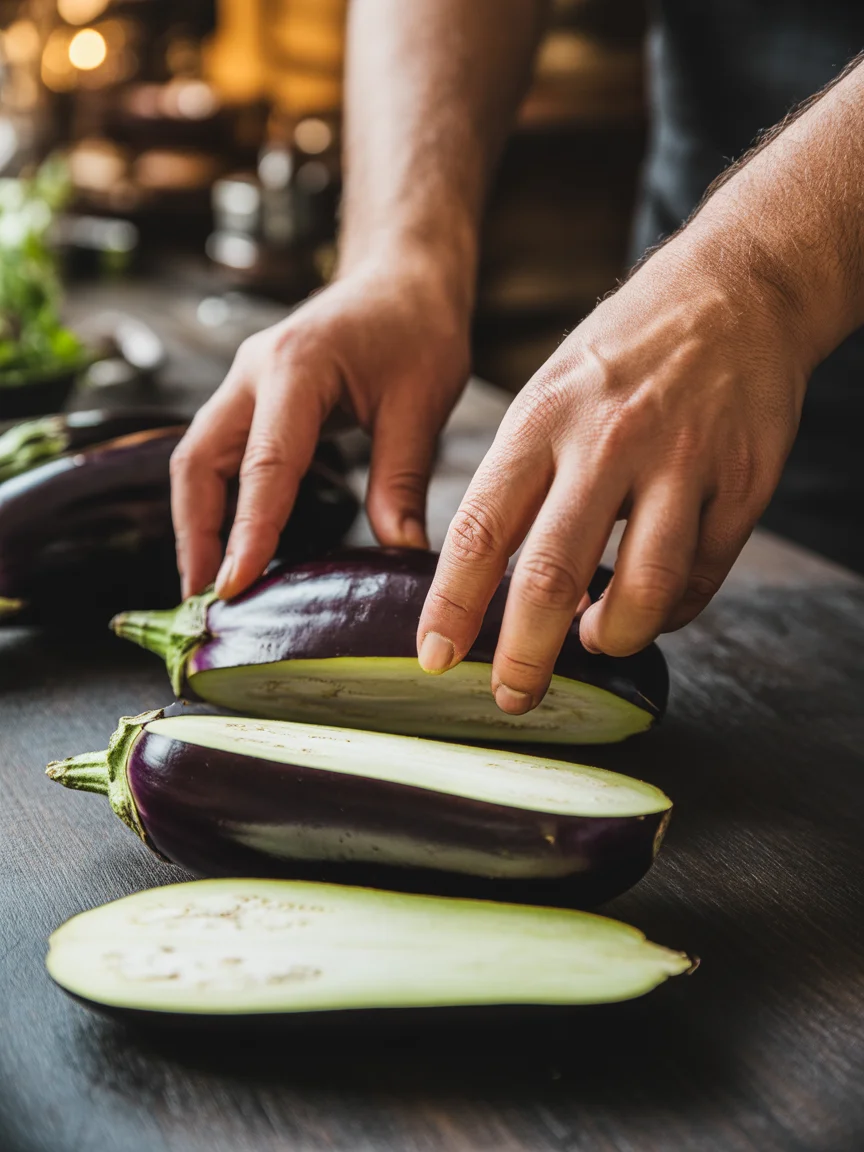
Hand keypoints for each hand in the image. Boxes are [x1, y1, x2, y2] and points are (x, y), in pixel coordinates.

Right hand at [171, 253, 470, 598]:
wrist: (401, 277)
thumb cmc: (416, 328)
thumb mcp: (422, 402)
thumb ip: (402, 479)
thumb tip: (400, 555)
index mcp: (297, 366)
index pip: (265, 463)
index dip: (248, 530)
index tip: (234, 585)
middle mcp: (254, 372)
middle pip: (197, 459)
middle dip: (194, 532)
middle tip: (205, 598)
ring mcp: (244, 383)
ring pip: (196, 458)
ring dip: (196, 521)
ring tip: (208, 584)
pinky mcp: (250, 399)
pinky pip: (218, 455)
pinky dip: (216, 501)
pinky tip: (230, 544)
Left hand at [417, 235, 810, 712]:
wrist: (735, 288)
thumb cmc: (623, 353)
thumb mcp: (546, 393)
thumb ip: (521, 482)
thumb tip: (493, 580)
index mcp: (542, 420)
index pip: (481, 527)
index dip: (453, 603)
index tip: (434, 656)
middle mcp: (607, 442)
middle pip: (552, 574)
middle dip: (524, 653)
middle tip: (510, 695)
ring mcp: (681, 462)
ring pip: (643, 589)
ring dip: (614, 636)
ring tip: (598, 642)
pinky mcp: (742, 482)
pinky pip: (702, 574)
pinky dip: (674, 608)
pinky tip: (656, 604)